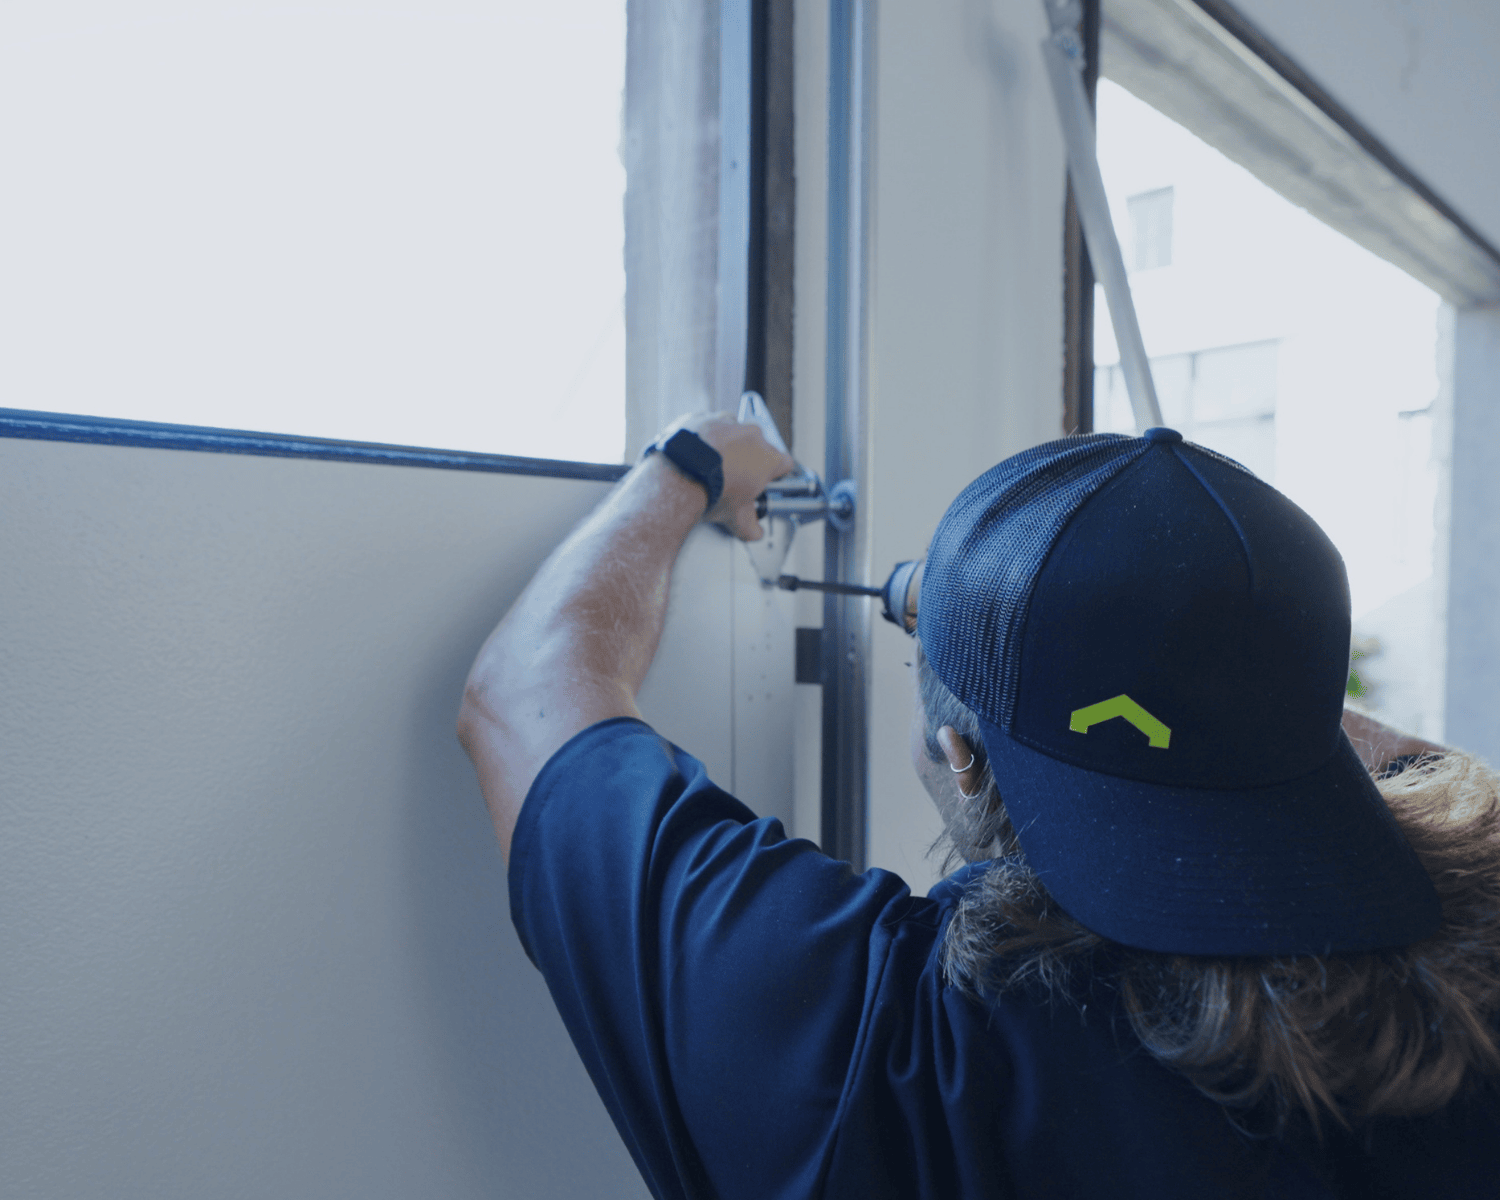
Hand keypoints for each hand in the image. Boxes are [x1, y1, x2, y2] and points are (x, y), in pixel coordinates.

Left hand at [677, 411, 796, 540]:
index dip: (775, 475)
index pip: (784, 464)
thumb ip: (750, 525)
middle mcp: (751, 435)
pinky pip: (707, 427)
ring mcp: (726, 423)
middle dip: (748, 461)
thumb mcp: (735, 517)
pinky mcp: (701, 418)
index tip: (765, 482)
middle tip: (733, 480)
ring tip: (710, 467)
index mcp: (768, 457)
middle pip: (757, 447)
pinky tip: (694, 456)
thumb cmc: (711, 493)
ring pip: (732, 433)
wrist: (678, 476)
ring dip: (726, 447)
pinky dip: (702, 438)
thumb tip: (753, 532)